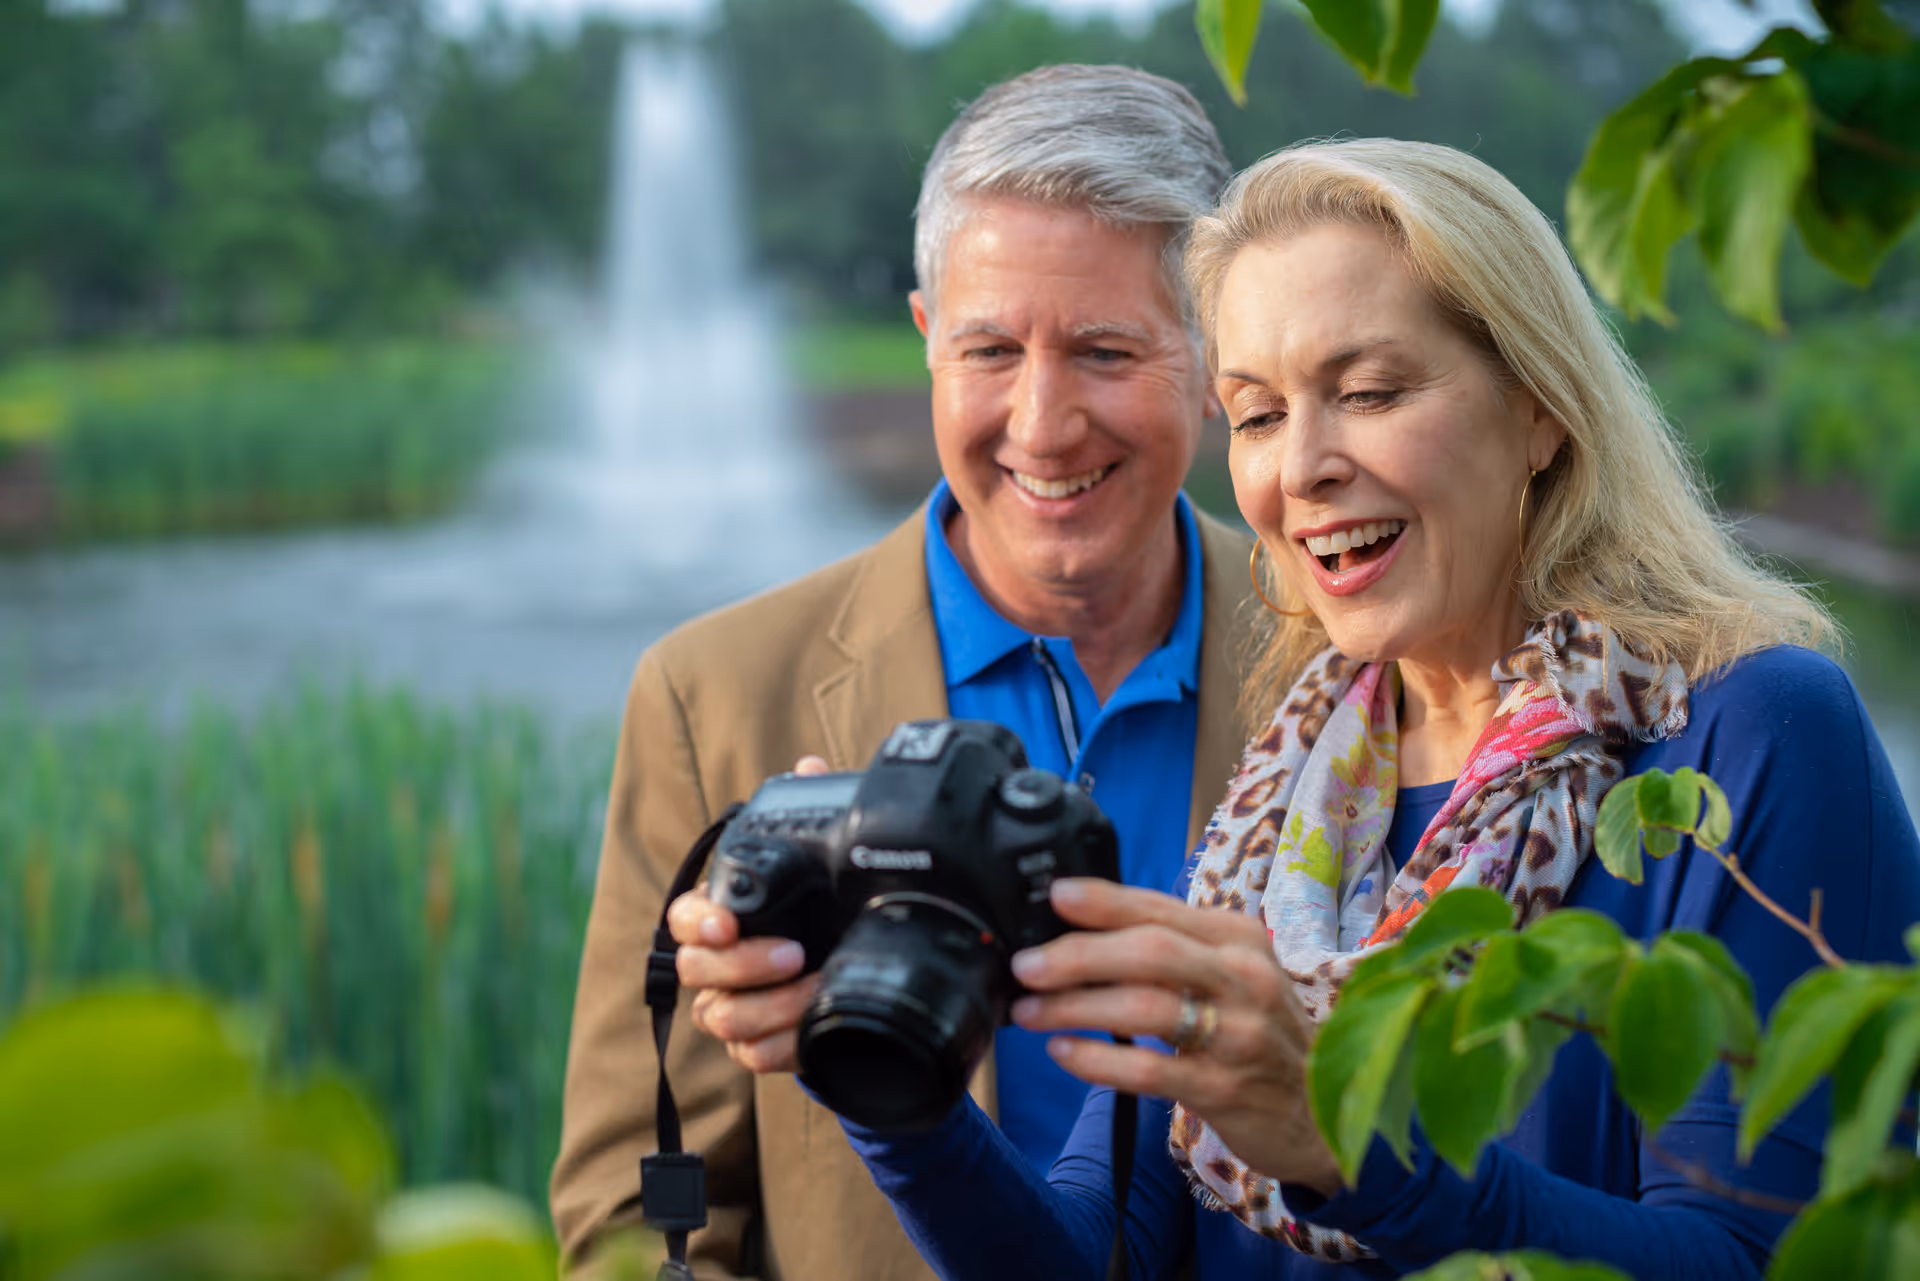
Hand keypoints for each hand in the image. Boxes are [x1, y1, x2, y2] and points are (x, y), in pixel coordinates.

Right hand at [666, 755, 830, 1073]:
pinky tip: (811, 1027)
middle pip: (697, 971)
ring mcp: (730, 1009)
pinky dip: (779, 1044)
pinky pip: (750, 1058)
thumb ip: (810, 811)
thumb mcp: (823, 864)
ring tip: (816, 987)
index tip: (728, 925)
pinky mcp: (755, 1048)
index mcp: (720, 917)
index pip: (685, 918)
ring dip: (769, 1006)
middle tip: (794, 953)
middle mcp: (714, 966)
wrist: (850, 972)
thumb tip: (809, 768)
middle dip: (743, 965)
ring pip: (721, 1018)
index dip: (700, 922)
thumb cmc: (822, 912)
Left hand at [1008, 878, 1343, 1197]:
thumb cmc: (1259, 1034)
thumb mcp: (1233, 977)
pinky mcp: (1225, 1088)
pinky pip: (1150, 1069)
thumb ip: (1175, 950)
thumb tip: (1084, 932)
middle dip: (1077, 955)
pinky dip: (1098, 1059)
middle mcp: (1245, 978)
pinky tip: (1063, 1052)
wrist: (1320, 1113)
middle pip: (1149, 951)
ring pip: (1144, 1007)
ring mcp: (1238, 1034)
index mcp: (1240, 939)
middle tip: (1026, 965)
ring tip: (1028, 1011)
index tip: (1054, 896)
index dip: (1105, 901)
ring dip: (1075, 1007)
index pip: (1162, 908)